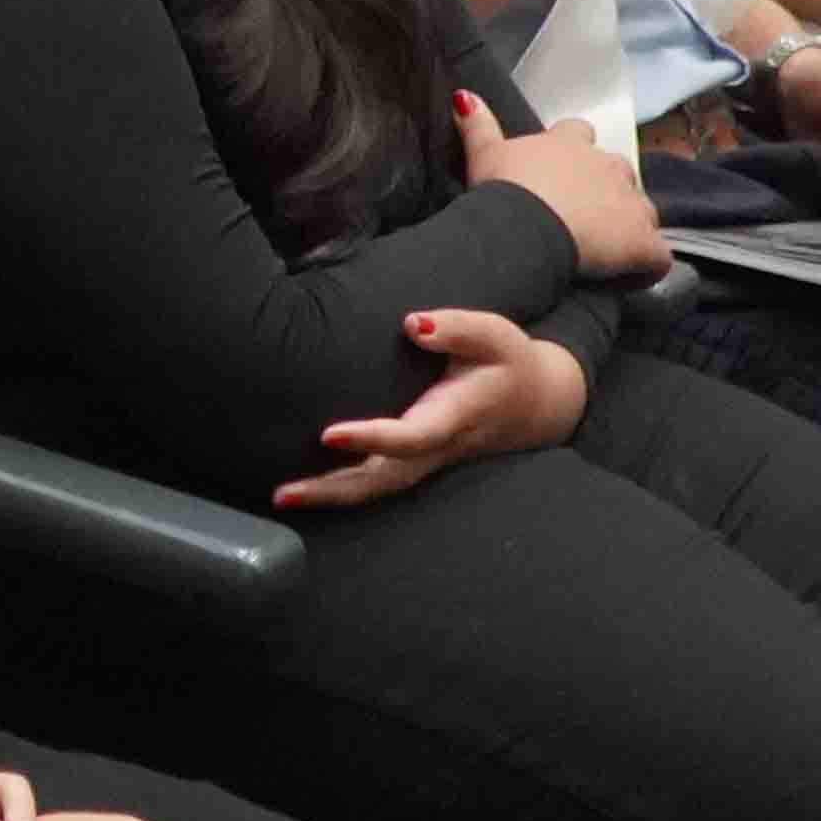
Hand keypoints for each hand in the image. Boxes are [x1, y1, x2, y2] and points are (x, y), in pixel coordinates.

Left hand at [283, 307, 587, 506]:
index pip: (411, 437)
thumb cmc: (508, 362)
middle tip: (283, 493)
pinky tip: (306, 490)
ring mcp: (427, 460)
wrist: (538, 402)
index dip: (371, 439)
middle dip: (335, 489)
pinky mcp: (417, 461)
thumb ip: (456, 328)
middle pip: (383, 478)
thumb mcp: (494, 335)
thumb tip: (412, 324)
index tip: (328, 434)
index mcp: (454, 417)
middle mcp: (437, 447)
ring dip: (330, 496)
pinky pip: (378, 483)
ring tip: (282, 497)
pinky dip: (342, 491)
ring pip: (378, 488)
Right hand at [456, 88, 666, 279]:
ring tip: (602, 253)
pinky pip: (656, 256)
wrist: (526, 228)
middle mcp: (608, 165)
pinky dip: (645, 267)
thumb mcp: (484, 154)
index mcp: (571, 144)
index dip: (574, 156)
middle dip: (605, 193)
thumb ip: (478, 124)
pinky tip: (625, 279)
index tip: (560, 178)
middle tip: (578, 219)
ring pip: (642, 212)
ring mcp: (631, 203)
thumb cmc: (505, 191)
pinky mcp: (643, 242)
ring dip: (627, 228)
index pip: (580, 135)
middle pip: (617, 172)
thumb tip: (465, 97)